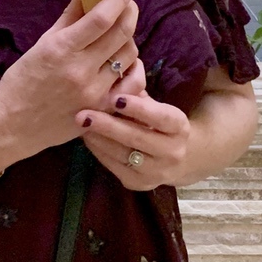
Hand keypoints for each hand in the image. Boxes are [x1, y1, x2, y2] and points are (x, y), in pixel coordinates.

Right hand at [0, 0, 140, 163]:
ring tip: (119, 35)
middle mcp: (81, 71)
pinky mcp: (103, 110)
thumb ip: (69, 18)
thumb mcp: (42, 44)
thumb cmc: (23, 80)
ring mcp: (95, 93)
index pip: (101, 18)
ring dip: (129, 39)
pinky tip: (126, 62)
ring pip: (130, 56)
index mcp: (62, 49)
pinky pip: (133, 84)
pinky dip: (134, 68)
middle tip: (128, 4)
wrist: (12, 124)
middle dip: (130, 12)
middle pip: (122, 34)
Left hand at [77, 90, 192, 189]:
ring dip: (99, 139)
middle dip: (108, 125)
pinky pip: (115, 166)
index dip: (139, 109)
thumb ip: (138, 95)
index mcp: (179, 127)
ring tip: (82, 124)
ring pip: (123, 154)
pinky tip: (88, 138)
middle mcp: (173, 152)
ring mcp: (157, 172)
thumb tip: (114, 77)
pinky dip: (99, 151)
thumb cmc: (160, 123)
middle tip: (84, 114)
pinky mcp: (140, 184)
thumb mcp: (157, 107)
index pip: (161, 117)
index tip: (116, 98)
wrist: (179, 159)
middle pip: (138, 138)